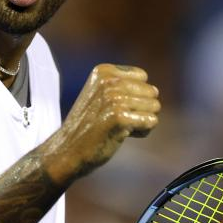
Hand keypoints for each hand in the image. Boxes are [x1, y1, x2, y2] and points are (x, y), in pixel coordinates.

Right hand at [42, 64, 159, 184]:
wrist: (67, 150)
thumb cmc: (88, 125)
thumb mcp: (100, 94)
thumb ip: (123, 86)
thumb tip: (156, 91)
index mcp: (104, 71)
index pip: (142, 77)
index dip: (135, 95)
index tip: (114, 107)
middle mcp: (109, 81)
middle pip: (151, 92)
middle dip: (140, 109)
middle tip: (117, 120)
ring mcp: (114, 99)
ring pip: (154, 107)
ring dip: (141, 121)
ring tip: (118, 127)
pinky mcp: (120, 118)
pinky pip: (151, 122)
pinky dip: (142, 132)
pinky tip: (122, 135)